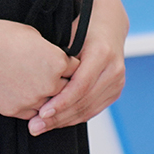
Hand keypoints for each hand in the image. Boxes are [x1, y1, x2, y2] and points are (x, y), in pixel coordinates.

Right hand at [0, 19, 75, 119]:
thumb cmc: (1, 36)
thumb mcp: (34, 35)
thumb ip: (50, 51)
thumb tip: (55, 58)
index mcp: (58, 62)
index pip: (76, 69)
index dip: (70, 66)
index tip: (65, 64)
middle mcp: (50, 84)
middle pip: (67, 90)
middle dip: (62, 84)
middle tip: (54, 79)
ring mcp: (33, 100)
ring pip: (51, 105)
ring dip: (48, 99)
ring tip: (37, 87)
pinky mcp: (15, 111)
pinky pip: (32, 114)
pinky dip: (31, 107)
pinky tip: (24, 95)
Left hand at [28, 7, 127, 134]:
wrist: (109, 25)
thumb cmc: (83, 27)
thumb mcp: (69, 35)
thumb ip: (58, 58)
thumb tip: (35, 80)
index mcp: (102, 53)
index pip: (80, 86)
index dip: (60, 102)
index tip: (41, 113)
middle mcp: (114, 69)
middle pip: (83, 101)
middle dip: (58, 117)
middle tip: (36, 126)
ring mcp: (117, 82)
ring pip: (88, 110)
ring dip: (64, 121)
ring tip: (41, 127)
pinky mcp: (116, 91)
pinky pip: (93, 110)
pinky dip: (74, 117)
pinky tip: (56, 121)